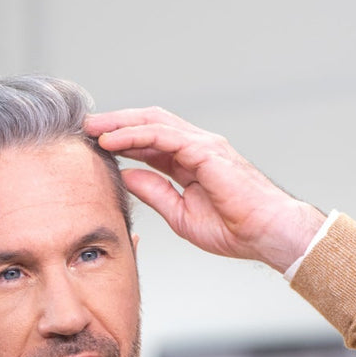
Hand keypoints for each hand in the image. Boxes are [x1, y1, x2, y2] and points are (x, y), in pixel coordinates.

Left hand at [85, 107, 326, 272]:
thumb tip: (129, 176)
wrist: (268, 234)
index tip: (95, 145)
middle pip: (149, 123)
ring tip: (93, 129)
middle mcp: (198, 147)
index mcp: (193, 162)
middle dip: (116, 123)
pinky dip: (134, 135)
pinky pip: (162, 135)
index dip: (123, 140)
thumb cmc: (236, 230)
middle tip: (87, 128)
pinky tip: (113, 141)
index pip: (152, 141)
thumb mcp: (181, 214)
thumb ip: (155, 192)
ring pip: (153, 122)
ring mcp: (203, 145)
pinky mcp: (206, 151)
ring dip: (119, 124)